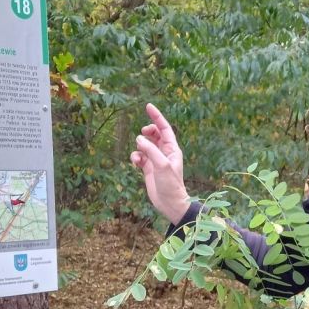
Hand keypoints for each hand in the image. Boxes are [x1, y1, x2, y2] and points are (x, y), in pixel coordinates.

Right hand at [130, 103, 190, 223]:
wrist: (169, 203)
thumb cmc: (170, 184)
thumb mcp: (162, 165)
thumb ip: (151, 150)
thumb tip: (139, 139)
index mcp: (172, 149)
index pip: (164, 128)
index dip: (157, 117)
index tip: (148, 106)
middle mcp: (164, 152)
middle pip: (154, 134)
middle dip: (147, 132)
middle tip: (142, 133)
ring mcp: (156, 160)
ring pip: (145, 146)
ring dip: (139, 147)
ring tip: (139, 155)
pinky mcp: (148, 169)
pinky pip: (139, 157)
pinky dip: (136, 157)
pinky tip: (136, 163)